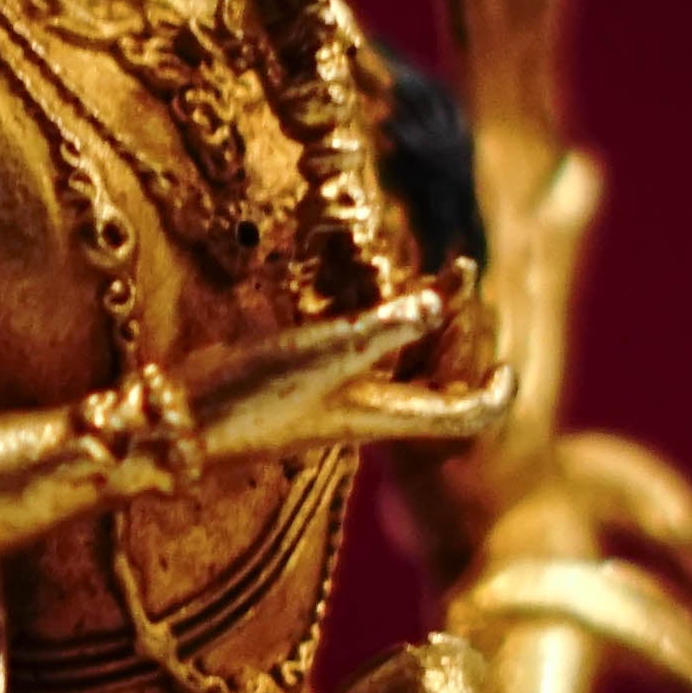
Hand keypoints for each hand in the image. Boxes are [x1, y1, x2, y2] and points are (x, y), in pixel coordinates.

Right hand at [181, 285, 502, 465]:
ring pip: (394, 357)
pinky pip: (355, 347)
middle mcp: (365, 408)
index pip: (464, 417)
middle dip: (452, 325)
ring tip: (419, 267)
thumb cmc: (253, 400)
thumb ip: (385, 328)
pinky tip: (357, 281)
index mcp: (383, 413)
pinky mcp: (299, 379)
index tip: (510, 360)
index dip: (496, 392)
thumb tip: (440, 304)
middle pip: (432, 375)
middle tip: (457, 267)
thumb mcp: (326, 356)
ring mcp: (332, 395)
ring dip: (411, 313)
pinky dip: (369, 314)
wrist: (182, 425)